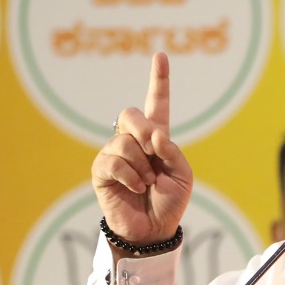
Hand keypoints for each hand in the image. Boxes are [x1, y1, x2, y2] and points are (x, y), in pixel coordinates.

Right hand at [91, 52, 192, 247]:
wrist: (154, 229)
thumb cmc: (170, 202)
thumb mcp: (183, 175)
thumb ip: (172, 151)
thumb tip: (153, 134)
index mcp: (157, 138)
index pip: (157, 104)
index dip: (159, 80)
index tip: (160, 55)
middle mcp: (133, 141)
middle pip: (131, 114)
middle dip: (144, 131)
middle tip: (154, 152)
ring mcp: (114, 154)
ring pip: (124, 141)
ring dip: (142, 165)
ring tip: (148, 183)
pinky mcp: (102, 171)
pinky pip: (114, 161)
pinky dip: (131, 176)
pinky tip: (137, 187)